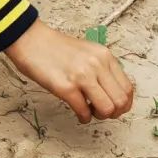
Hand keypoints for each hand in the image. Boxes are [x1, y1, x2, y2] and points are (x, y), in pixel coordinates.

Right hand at [4, 20, 133, 122]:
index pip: (127, 88)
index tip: (113, 107)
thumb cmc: (55, 48)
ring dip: (99, 116)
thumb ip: (102, 69)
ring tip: (89, 111)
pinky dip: (83, 118)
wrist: (30, 39)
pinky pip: (84, 111)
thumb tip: (112, 94)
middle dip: (113, 113)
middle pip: (120, 101)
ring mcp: (82, 76)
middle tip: (100, 111)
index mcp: (105, 56)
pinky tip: (78, 114)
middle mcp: (97, 65)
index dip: (123, 104)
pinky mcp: (66, 87)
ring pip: (107, 109)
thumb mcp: (88, 52)